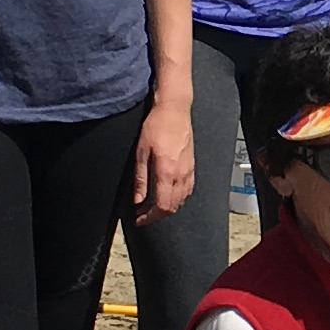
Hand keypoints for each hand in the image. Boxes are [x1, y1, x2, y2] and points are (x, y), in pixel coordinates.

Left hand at [133, 101, 195, 216]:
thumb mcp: (140, 152)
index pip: (162, 206)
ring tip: (153, 206)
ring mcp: (188, 170)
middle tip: (143, 214)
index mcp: (166, 173)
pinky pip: (188, 189)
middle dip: (157, 215)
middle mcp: (180, 174)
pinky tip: (169, 194)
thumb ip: (140, 179)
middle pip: (172, 207)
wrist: (174, 110)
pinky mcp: (192, 165)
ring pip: (181, 200)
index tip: (139, 219)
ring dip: (167, 207)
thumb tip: (138, 200)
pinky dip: (178, 198)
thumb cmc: (156, 126)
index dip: (149, 217)